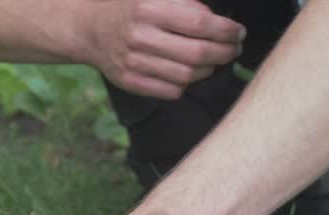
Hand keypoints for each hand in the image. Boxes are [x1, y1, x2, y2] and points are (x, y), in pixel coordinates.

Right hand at [82, 0, 246, 98]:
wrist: (90, 29)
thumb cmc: (131, 8)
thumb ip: (186, 3)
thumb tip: (217, 21)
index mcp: (149, 8)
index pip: (200, 23)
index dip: (227, 31)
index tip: (238, 32)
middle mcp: (140, 35)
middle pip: (197, 53)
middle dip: (225, 53)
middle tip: (234, 50)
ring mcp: (132, 61)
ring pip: (187, 75)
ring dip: (208, 70)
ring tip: (214, 61)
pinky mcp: (128, 81)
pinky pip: (170, 91)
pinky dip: (186, 85)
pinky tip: (190, 73)